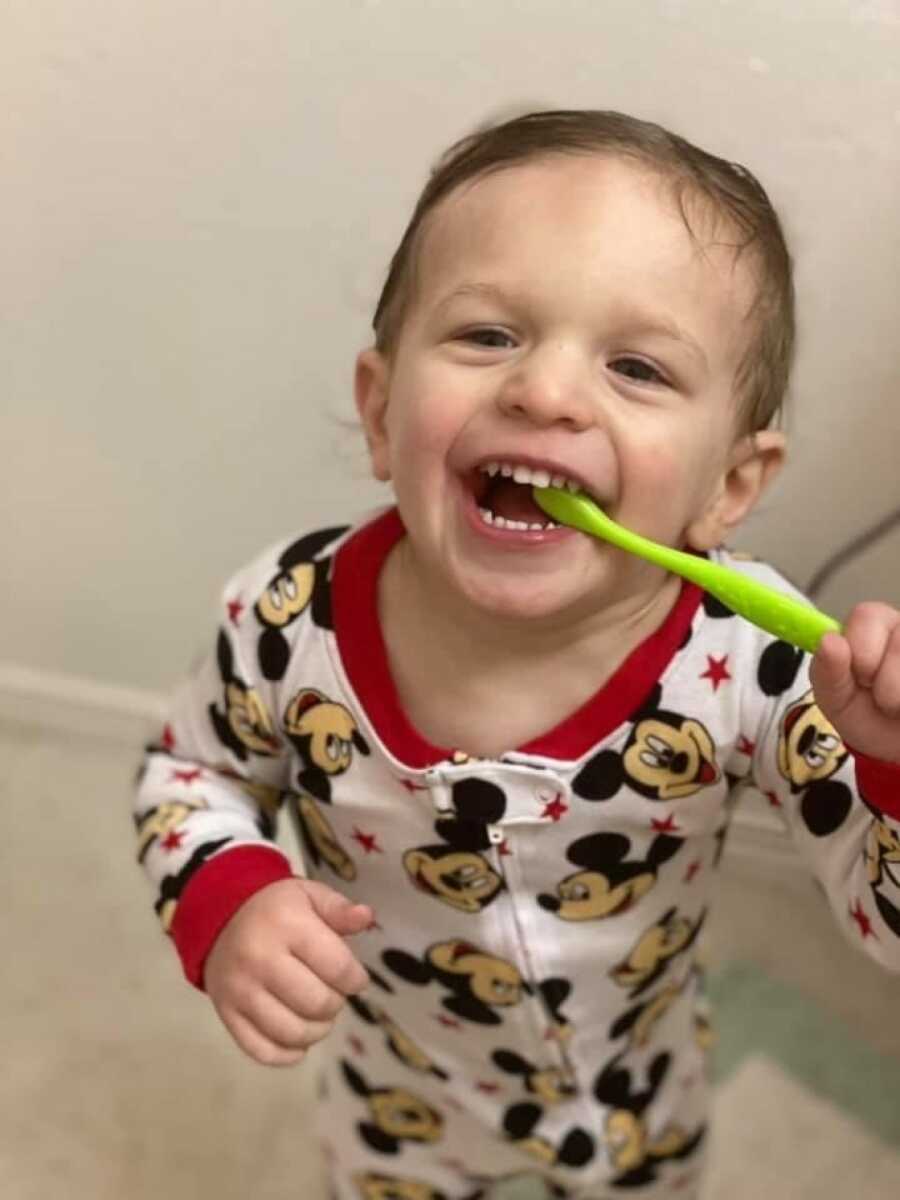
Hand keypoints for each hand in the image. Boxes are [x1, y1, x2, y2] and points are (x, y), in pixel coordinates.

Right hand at [204, 877, 372, 1065]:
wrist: (220, 919)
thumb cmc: (276, 909)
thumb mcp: (309, 895)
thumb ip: (339, 909)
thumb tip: (366, 917)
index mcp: (286, 925)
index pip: (337, 967)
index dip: (356, 979)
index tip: (355, 978)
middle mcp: (260, 960)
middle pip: (317, 1004)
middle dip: (336, 1003)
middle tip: (333, 993)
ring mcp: (240, 991)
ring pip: (292, 1032)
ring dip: (317, 1030)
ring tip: (319, 1014)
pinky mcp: (227, 1015)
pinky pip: (262, 1050)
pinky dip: (288, 1053)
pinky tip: (298, 1037)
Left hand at [810, 602, 899, 763]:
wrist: (896, 747)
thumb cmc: (865, 712)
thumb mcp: (835, 698)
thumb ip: (827, 670)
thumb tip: (829, 641)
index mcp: (872, 623)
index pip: (867, 615)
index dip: (861, 653)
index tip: (859, 677)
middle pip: (899, 643)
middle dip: (885, 682)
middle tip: (882, 696)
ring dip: (899, 698)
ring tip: (898, 705)